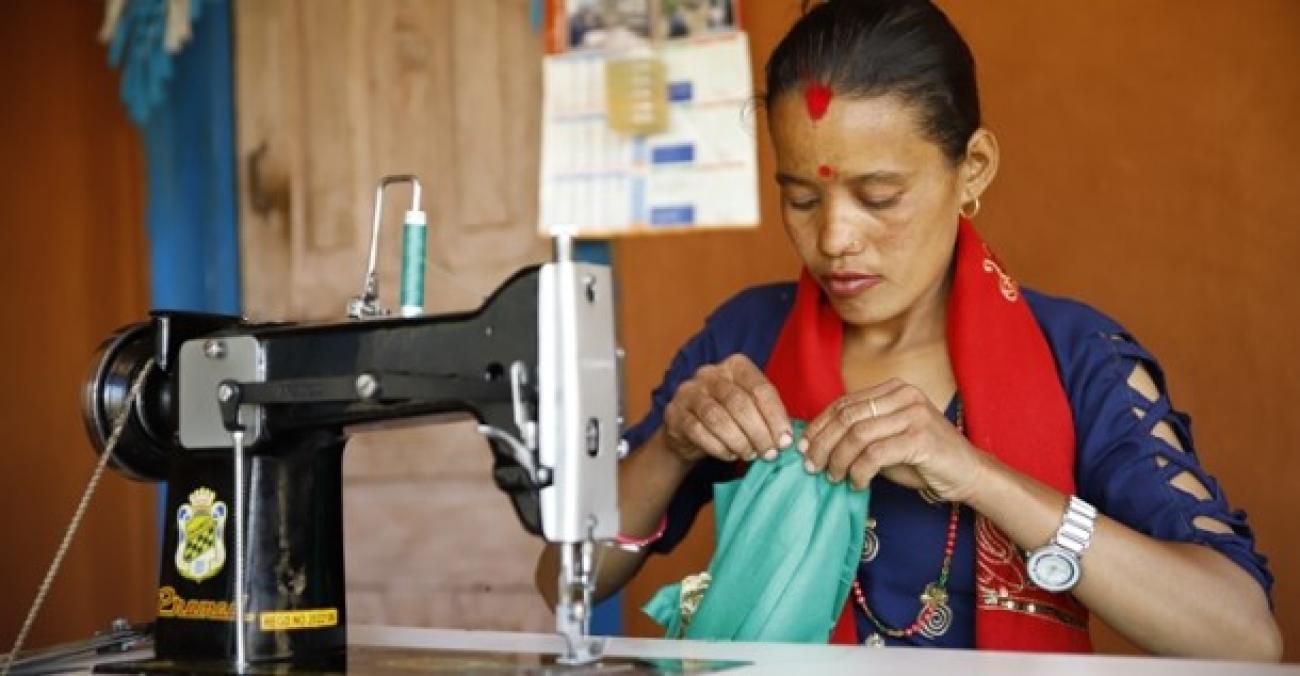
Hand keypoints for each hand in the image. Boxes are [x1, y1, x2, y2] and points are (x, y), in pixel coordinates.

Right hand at [662, 354, 793, 463]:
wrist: (687, 429)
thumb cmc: (728, 415)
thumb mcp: (749, 406)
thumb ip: (766, 414)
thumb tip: (787, 438)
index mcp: (735, 366)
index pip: (760, 388)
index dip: (775, 417)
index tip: (785, 441)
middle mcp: (710, 374)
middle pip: (739, 403)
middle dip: (759, 433)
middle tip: (769, 453)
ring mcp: (689, 392)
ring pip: (718, 418)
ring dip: (739, 442)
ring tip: (750, 455)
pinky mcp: (675, 413)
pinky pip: (698, 432)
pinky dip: (718, 447)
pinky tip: (730, 455)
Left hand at [800, 379, 988, 500]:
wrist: (968, 474)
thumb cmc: (923, 460)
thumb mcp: (886, 440)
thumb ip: (858, 435)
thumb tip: (814, 443)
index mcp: (893, 389)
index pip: (843, 403)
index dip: (819, 426)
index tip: (802, 447)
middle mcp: (903, 395)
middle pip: (846, 417)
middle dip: (822, 443)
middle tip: (811, 466)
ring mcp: (914, 414)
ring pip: (857, 435)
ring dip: (838, 460)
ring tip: (833, 477)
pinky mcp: (920, 438)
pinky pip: (875, 454)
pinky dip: (859, 471)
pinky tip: (857, 483)